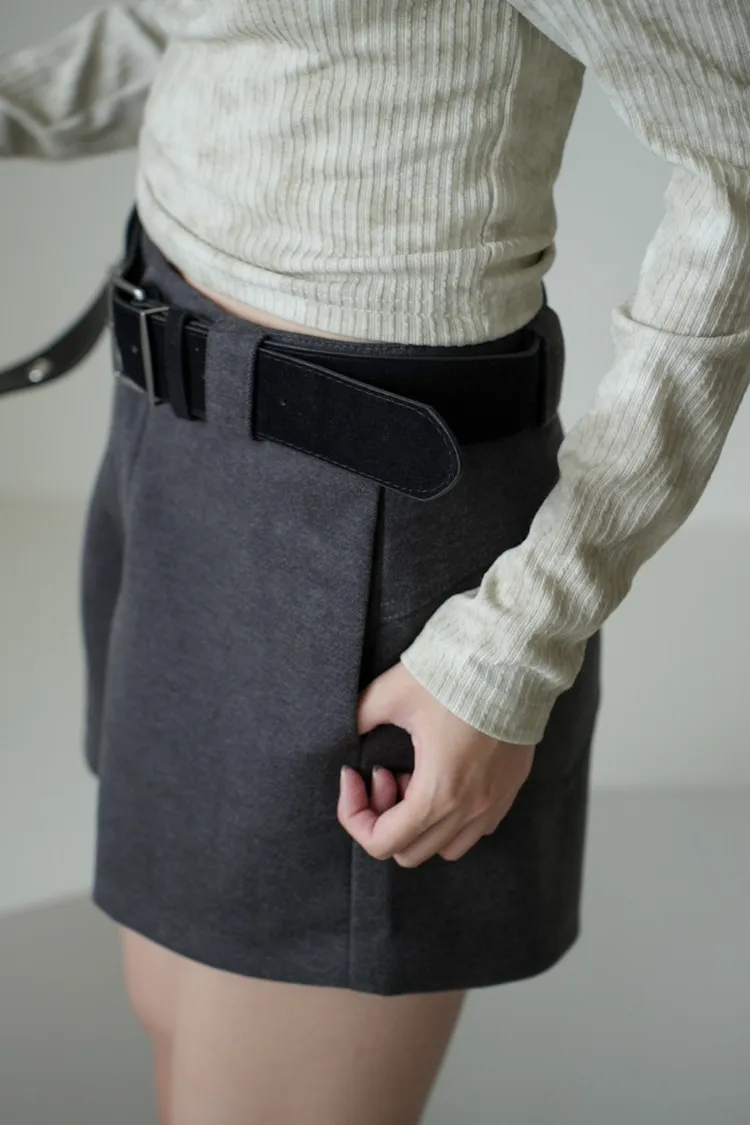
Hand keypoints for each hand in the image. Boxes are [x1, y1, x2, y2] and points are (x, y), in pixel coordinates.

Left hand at [337, 660, 535, 866]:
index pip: (381, 842)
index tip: (352, 776)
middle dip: (384, 818)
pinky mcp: (509, 792)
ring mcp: (494, 805)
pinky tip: (444, 777)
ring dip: (420, 823)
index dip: (354, 815)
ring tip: (415, 778)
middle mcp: (469, 810)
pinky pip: (474, 830)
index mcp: (438, 793)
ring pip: (445, 848)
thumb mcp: (391, 693)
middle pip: (409, 851)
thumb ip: (360, 719)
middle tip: (384, 773)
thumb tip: (347, 736)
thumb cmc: (453, 677)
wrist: (512, 661)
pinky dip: (450, 818)